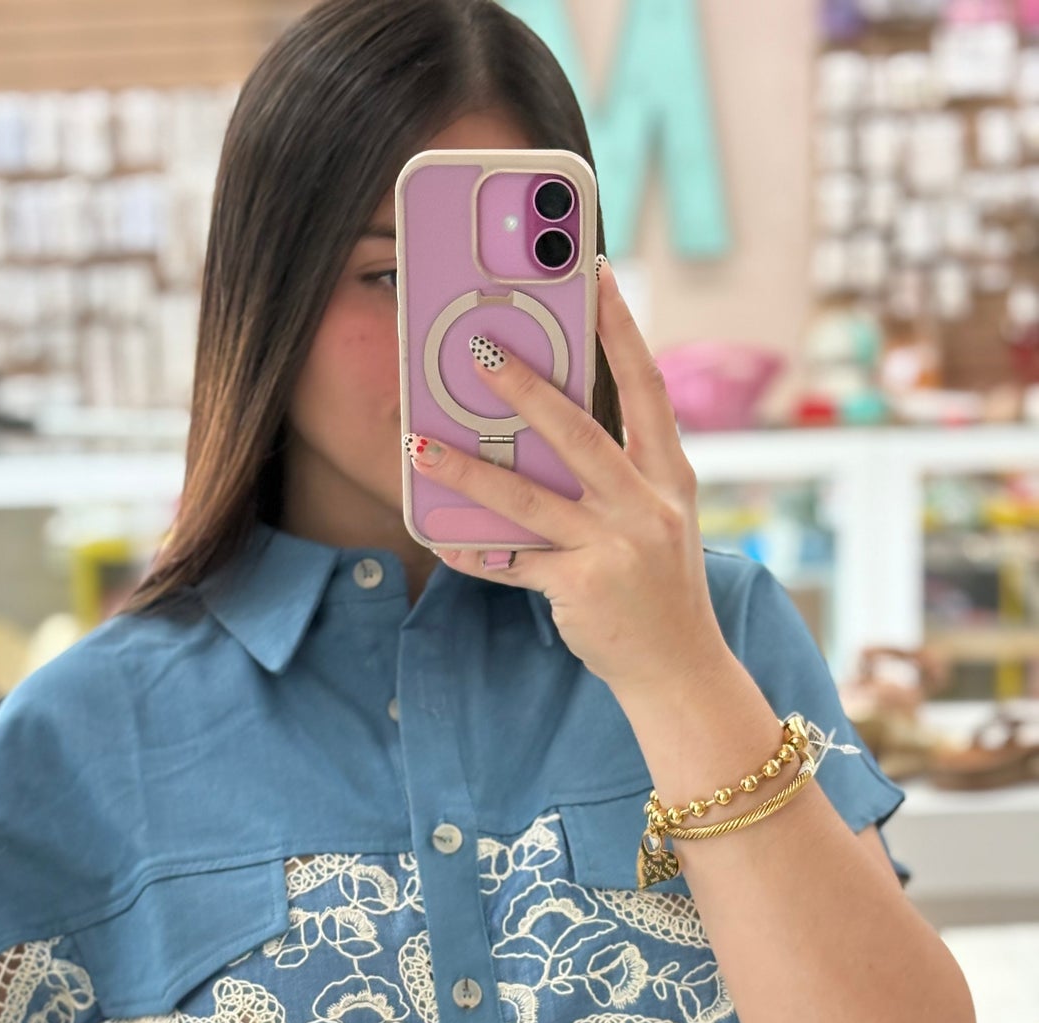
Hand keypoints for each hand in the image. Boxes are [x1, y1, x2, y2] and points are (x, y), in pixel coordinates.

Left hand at [403, 256, 728, 699]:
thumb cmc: (659, 587)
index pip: (647, 387)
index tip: (597, 275)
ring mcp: (614, 548)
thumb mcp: (656, 519)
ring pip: (529, 499)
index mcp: (669, 476)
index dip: (622, 329)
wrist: (680, 670)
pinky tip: (436, 531)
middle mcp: (646, 506)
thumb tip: (543, 430)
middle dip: (526, 388)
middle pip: (577, 434)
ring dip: (469, 470)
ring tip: (419, 446)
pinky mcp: (581, 589)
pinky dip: (473, 550)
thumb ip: (613, 476)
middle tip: (479, 347)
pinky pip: (512, 563)